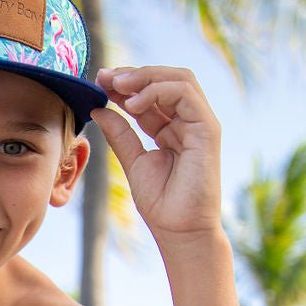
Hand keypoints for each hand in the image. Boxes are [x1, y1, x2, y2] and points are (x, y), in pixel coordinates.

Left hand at [90, 66, 222, 239]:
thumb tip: (99, 109)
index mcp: (170, 128)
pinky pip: (185, 94)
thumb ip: (120, 134)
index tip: (98, 82)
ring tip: (117, 86)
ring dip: (145, 77)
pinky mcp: (208, 128)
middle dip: (133, 74)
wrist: (179, 230)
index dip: (124, 85)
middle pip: (165, 79)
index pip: (149, 94)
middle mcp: (188, 121)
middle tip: (104, 77)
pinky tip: (132, 104)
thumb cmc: (162, 203)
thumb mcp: (133, 162)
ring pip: (178, 79)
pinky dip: (157, 91)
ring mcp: (200, 123)